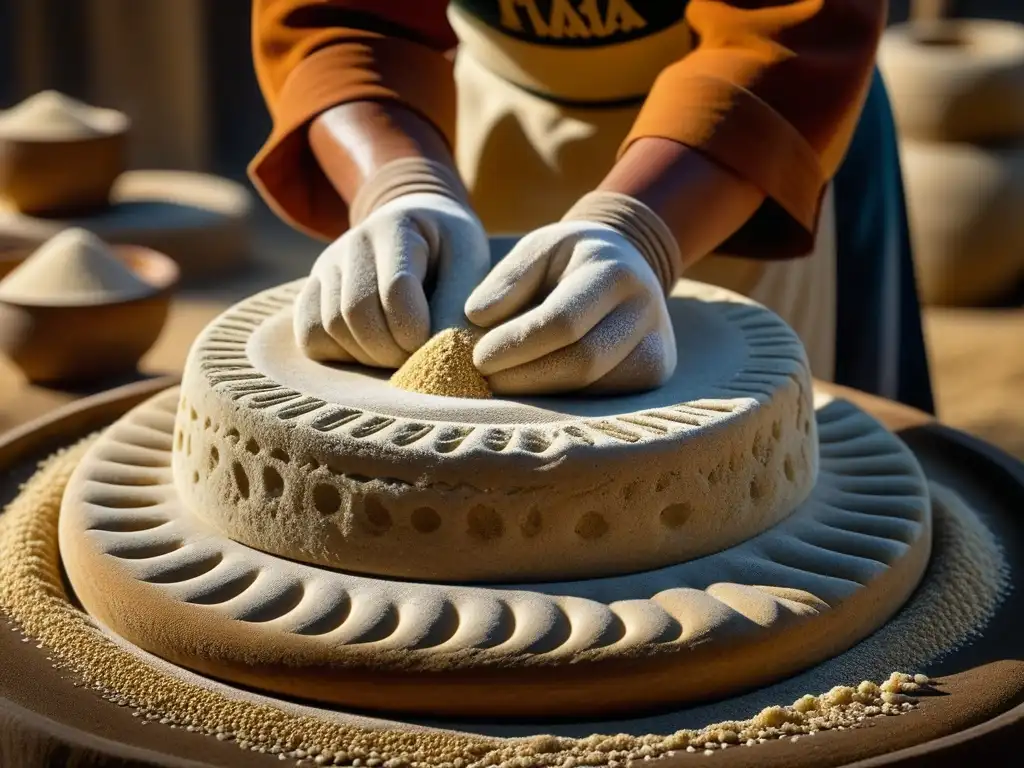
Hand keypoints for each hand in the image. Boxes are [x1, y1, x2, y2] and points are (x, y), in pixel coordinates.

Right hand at [294, 192, 490, 367]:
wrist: (421, 228)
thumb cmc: (451, 252)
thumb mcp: (470, 264)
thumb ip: (458, 305)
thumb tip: (439, 353)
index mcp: (396, 228)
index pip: (395, 290)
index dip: (416, 330)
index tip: (438, 342)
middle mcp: (352, 243)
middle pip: (356, 313)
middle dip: (392, 350)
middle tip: (418, 356)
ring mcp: (326, 267)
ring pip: (331, 327)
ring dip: (369, 356)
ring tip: (400, 352)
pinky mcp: (311, 292)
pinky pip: (310, 335)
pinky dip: (340, 355)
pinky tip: (370, 349)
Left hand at [465, 221, 676, 394]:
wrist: (629, 265)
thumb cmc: (570, 259)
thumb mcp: (538, 250)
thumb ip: (507, 279)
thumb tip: (476, 317)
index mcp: (614, 271)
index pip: (563, 321)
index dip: (517, 344)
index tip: (478, 357)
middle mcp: (645, 308)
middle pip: (582, 362)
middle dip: (527, 376)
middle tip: (486, 379)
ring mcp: (657, 344)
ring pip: (594, 386)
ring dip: (542, 392)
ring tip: (505, 381)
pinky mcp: (656, 371)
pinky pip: (605, 396)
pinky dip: (564, 396)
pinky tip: (538, 384)